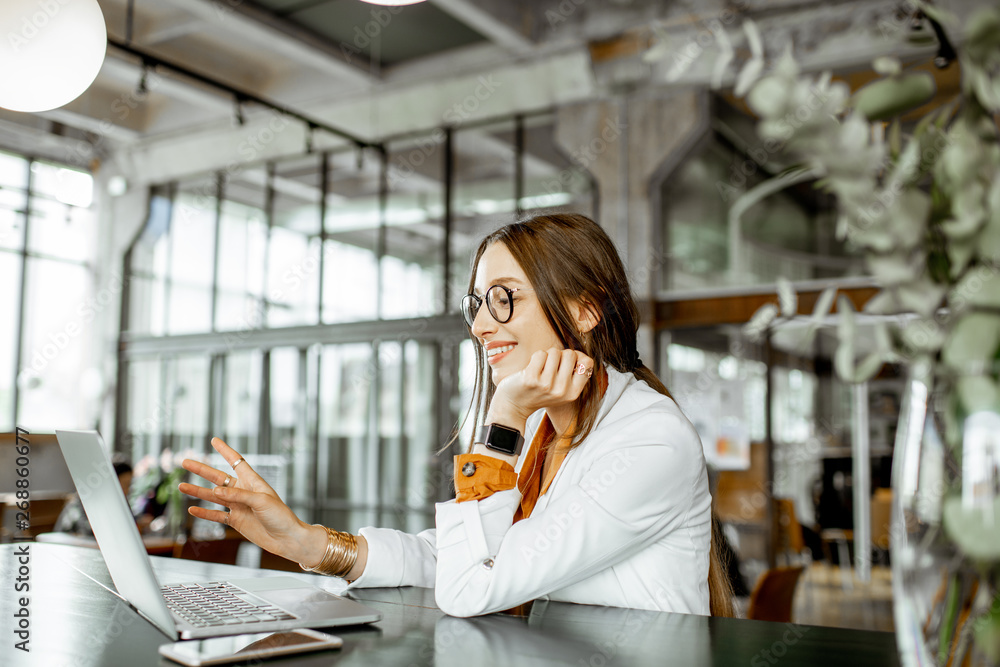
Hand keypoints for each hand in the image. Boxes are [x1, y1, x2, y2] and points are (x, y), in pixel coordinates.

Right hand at [179, 437, 323, 565]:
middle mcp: (243, 492)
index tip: (214, 440)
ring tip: (181, 486)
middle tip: (185, 462)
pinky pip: (217, 516)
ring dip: (198, 491)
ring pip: (214, 497)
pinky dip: (204, 513)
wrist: (287, 538)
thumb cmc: (280, 516)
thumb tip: (215, 490)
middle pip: (218, 478)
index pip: (236, 462)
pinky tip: (192, 509)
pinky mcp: (237, 521)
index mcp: (253, 481)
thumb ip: (238, 495)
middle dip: (202, 470)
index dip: (225, 450)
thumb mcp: (261, 501)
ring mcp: (239, 506)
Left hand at [487, 348, 594, 432]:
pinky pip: (540, 354)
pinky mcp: (531, 378)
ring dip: (546, 356)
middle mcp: (561, 391)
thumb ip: (573, 373)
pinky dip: (535, 358)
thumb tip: (579, 354)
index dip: (577, 357)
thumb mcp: (561, 390)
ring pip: (554, 352)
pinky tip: (531, 369)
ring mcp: (546, 385)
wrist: (514, 406)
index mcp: (573, 393)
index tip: (566, 363)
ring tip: (540, 369)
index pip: (587, 363)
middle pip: (570, 354)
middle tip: (550, 367)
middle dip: (560, 355)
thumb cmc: (539, 392)